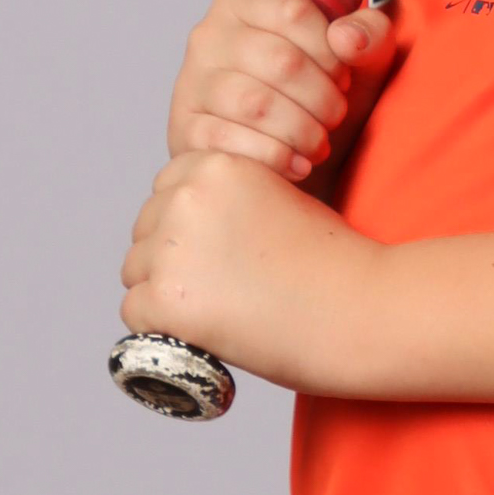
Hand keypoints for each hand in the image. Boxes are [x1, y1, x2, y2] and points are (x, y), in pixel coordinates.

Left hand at [120, 148, 376, 388]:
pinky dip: (163, 329)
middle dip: (174, 257)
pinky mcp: (165, 299)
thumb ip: (228, 201)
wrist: (358, 309)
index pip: (167, 189)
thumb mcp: (278, 199)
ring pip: (136, 271)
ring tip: (221, 309)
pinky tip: (204, 330)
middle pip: (146, 230)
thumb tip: (180, 229)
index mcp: (216, 164)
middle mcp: (186, 197)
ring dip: (166, 292)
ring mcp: (172, 248)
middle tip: (225, 287)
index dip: (192, 225)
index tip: (223, 252)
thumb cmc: (330, 263)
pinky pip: (135, 314)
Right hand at [167, 0, 395, 179]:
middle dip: (323, 97)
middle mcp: (208, 36)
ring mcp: (191, 83)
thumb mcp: (358, 58)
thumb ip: (369, 34)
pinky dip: (276, 159)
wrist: (282, 156)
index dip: (330, 49)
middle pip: (281, 61)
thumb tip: (347, 40)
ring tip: (319, 143)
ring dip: (302, 131)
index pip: (293, 10)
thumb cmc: (319, 95)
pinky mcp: (185, 130)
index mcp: (243, 3)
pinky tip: (298, 166)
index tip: (342, 75)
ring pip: (255, 104)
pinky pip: (230, 143)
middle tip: (335, 116)